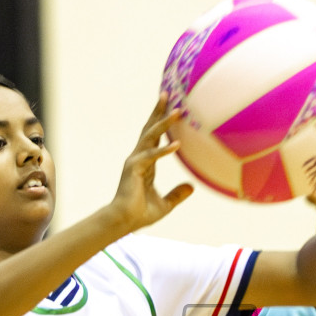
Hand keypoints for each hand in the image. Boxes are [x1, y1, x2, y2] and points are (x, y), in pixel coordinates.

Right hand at [106, 95, 193, 234]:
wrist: (124, 222)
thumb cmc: (140, 213)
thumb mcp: (165, 204)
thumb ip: (177, 194)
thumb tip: (192, 187)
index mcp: (146, 162)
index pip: (155, 137)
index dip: (162, 121)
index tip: (170, 105)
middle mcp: (139, 157)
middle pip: (150, 129)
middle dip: (158, 111)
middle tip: (167, 93)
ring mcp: (135, 161)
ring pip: (150, 137)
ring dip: (164, 123)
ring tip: (178, 111)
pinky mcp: (134, 169)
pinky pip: (151, 157)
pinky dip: (164, 151)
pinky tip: (178, 145)